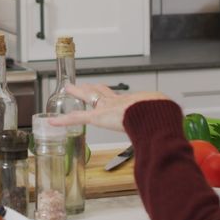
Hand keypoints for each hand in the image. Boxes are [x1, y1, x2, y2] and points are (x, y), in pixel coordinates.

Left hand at [48, 83, 169, 131]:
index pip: (116, 98)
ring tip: (68, 89)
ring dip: (77, 94)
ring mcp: (107, 108)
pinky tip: (52, 121)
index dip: (109, 95)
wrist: (156, 112)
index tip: (105, 92)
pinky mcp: (99, 117)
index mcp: (131, 103)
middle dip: (90, 88)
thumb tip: (168, 134)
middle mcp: (117, 102)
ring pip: (88, 97)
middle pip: (100, 92)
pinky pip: (78, 117)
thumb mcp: (161, 118)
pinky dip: (63, 121)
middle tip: (81, 85)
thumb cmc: (161, 115)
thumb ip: (159, 125)